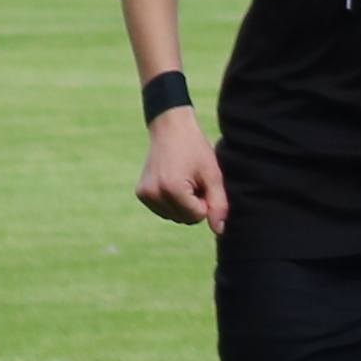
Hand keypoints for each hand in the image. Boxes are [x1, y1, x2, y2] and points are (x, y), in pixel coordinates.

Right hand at [134, 106, 225, 229]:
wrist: (170, 128)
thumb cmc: (195, 149)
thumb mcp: (213, 175)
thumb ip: (218, 204)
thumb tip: (219, 231)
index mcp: (172, 189)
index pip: (197, 216)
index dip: (206, 200)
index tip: (202, 181)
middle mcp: (154, 194)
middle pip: (185, 219)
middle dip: (195, 204)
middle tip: (194, 180)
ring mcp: (145, 194)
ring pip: (175, 217)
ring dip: (184, 205)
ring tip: (184, 180)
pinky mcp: (141, 194)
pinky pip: (164, 211)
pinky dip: (173, 203)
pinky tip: (173, 182)